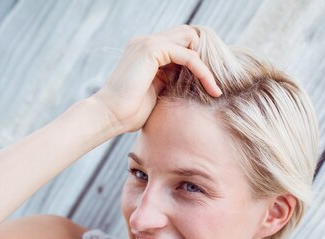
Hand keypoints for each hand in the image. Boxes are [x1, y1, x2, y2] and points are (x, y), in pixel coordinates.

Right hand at [91, 25, 221, 133]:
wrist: (109, 116)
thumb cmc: (129, 113)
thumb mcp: (156, 92)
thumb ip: (171, 81)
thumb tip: (193, 82)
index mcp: (145, 52)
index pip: (180, 44)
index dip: (198, 61)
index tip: (211, 84)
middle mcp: (145, 42)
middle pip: (188, 36)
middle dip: (205, 56)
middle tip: (215, 82)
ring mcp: (148, 43)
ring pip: (191, 40)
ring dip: (207, 63)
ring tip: (215, 87)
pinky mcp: (152, 50)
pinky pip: (189, 55)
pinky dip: (203, 71)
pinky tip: (211, 88)